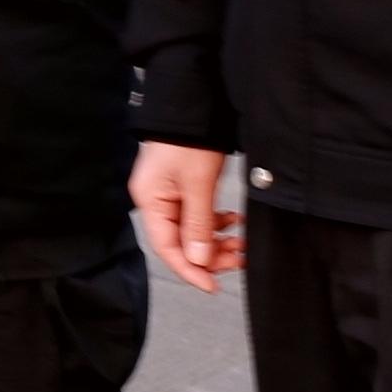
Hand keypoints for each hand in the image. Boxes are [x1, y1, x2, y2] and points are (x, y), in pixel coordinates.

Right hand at [132, 139, 240, 293]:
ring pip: (193, 232)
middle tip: (237, 259)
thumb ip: (198, 225)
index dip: (190, 270)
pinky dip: (216, 223)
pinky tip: (232, 221)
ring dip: (217, 240)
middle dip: (210, 254)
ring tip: (240, 241)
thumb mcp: (197, 185)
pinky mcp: (184, 188)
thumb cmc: (188, 140)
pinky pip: (199, 217)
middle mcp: (156, 201)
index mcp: (150, 201)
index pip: (167, 247)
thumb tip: (200, 260)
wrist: (194, 106)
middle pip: (181, 242)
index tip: (211, 285)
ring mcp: (170, 194)